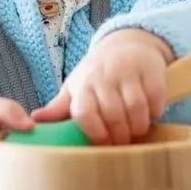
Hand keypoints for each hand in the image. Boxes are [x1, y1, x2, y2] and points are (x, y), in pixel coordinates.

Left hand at [30, 29, 173, 145]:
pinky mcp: (151, 70)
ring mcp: (129, 72)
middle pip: (113, 114)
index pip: (84, 112)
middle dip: (120, 136)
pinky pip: (155, 99)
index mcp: (83, 85)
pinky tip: (150, 115)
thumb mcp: (75, 87)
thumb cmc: (96, 74)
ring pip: (136, 109)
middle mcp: (104, 77)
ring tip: (137, 132)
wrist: (126, 44)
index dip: (95, 133)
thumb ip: (59, 108)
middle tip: (123, 144)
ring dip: (138, 127)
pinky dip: (155, 113)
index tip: (103, 145)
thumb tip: (34, 120)